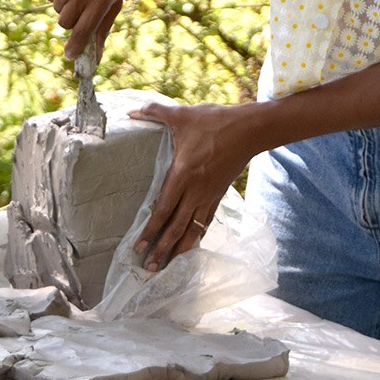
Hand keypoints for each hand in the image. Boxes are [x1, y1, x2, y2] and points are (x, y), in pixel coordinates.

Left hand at [128, 100, 265, 271]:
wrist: (249, 130)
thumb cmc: (214, 122)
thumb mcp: (182, 115)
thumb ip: (155, 112)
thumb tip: (131, 110)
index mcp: (183, 175)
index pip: (163, 210)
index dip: (150, 230)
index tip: (139, 247)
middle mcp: (195, 191)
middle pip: (176, 227)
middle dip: (162, 249)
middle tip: (149, 269)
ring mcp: (209, 196)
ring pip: (192, 230)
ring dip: (178, 250)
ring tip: (167, 267)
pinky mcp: (219, 195)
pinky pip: (206, 222)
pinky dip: (196, 237)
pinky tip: (190, 247)